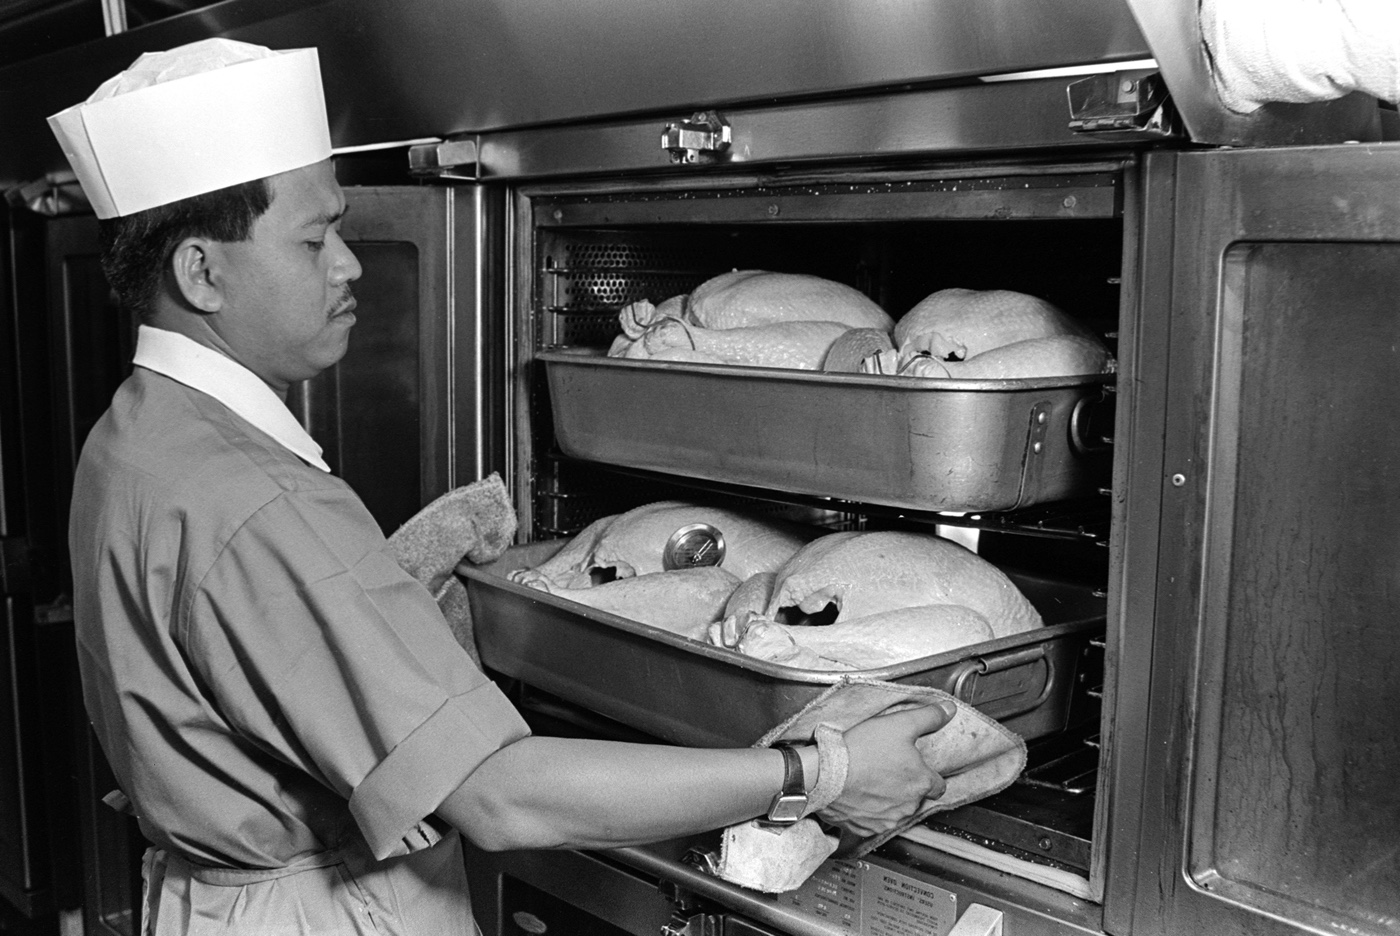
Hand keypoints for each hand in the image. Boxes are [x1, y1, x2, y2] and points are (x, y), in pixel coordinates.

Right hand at [817, 702, 953, 838]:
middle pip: (917, 799)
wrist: (824, 774)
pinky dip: (869, 812)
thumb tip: (949, 709)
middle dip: (907, 787)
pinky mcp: (867, 829)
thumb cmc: (861, 749)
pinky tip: (859, 795)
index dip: (928, 775)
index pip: (939, 786)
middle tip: (888, 770)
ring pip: (897, 812)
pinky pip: (874, 822)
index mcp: (921, 783)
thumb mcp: (899, 724)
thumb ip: (928, 717)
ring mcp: (887, 820)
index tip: (914, 768)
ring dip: (890, 801)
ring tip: (872, 781)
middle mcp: (909, 806)